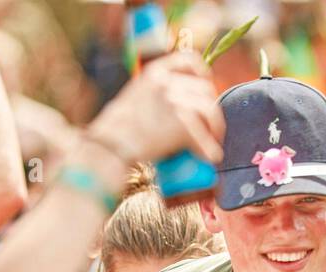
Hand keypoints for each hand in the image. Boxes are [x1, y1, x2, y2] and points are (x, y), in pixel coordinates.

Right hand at [89, 52, 223, 164]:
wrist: (110, 144)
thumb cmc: (118, 128)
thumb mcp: (136, 96)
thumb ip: (156, 93)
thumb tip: (179, 105)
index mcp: (155, 72)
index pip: (190, 61)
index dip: (203, 74)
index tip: (207, 86)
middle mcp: (167, 82)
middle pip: (205, 90)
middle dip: (210, 110)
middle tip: (210, 129)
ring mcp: (175, 100)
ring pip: (209, 110)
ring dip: (215, 128)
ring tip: (213, 144)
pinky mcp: (182, 123)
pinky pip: (205, 134)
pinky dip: (209, 148)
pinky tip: (211, 156)